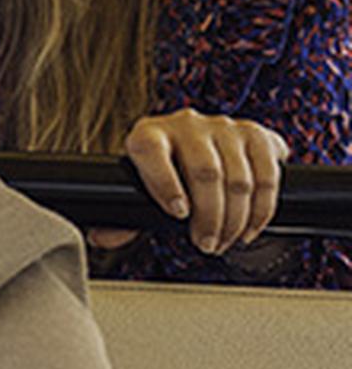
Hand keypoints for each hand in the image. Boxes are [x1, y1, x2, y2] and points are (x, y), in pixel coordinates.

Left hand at [114, 109, 284, 255]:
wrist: (203, 145)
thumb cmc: (166, 173)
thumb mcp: (142, 191)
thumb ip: (124, 217)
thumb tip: (101, 237)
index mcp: (147, 134)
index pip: (151, 152)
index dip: (165, 184)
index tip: (178, 214)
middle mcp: (185, 124)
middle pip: (205, 172)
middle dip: (209, 217)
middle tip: (206, 244)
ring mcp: (223, 126)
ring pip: (238, 178)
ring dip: (236, 220)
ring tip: (225, 242)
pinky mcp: (255, 134)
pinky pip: (267, 176)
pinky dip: (262, 209)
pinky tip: (249, 228)